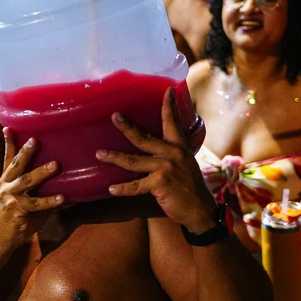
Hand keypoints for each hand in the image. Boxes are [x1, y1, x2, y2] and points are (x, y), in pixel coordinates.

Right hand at [0, 131, 63, 247]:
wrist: (3, 239)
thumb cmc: (18, 219)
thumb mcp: (27, 202)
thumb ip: (42, 193)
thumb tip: (70, 191)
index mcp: (6, 181)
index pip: (8, 159)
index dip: (9, 143)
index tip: (8, 127)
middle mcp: (5, 185)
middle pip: (16, 164)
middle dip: (26, 152)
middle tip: (36, 140)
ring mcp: (9, 197)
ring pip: (27, 181)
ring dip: (42, 172)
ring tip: (56, 164)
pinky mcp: (16, 209)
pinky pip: (36, 203)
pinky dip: (50, 200)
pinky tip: (63, 197)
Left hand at [97, 88, 219, 234]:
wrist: (201, 210)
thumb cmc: (191, 188)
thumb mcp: (185, 165)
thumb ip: (171, 156)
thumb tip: (155, 151)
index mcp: (179, 147)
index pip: (173, 122)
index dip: (169, 105)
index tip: (167, 90)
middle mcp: (172, 154)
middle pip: (144, 138)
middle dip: (127, 127)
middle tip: (115, 116)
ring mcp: (165, 168)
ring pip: (134, 161)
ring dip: (115, 157)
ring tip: (99, 153)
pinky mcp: (159, 183)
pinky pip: (136, 186)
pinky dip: (123, 189)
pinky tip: (111, 189)